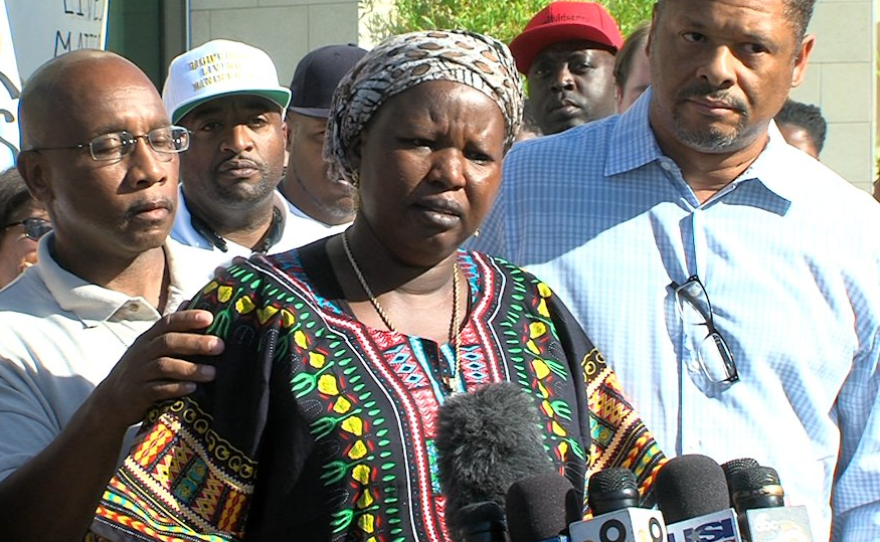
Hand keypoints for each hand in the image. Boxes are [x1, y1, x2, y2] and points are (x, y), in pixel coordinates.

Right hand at [91, 309, 223, 429]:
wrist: (110, 401)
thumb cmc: (140, 369)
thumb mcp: (150, 347)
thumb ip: (171, 328)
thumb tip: (190, 301)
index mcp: (148, 338)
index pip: (168, 323)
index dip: (188, 318)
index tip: (209, 317)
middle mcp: (143, 352)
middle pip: (168, 342)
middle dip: (195, 343)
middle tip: (220, 346)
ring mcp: (139, 373)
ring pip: (165, 366)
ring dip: (190, 368)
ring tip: (213, 372)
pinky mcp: (138, 394)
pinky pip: (157, 389)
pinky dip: (176, 388)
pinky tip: (193, 388)